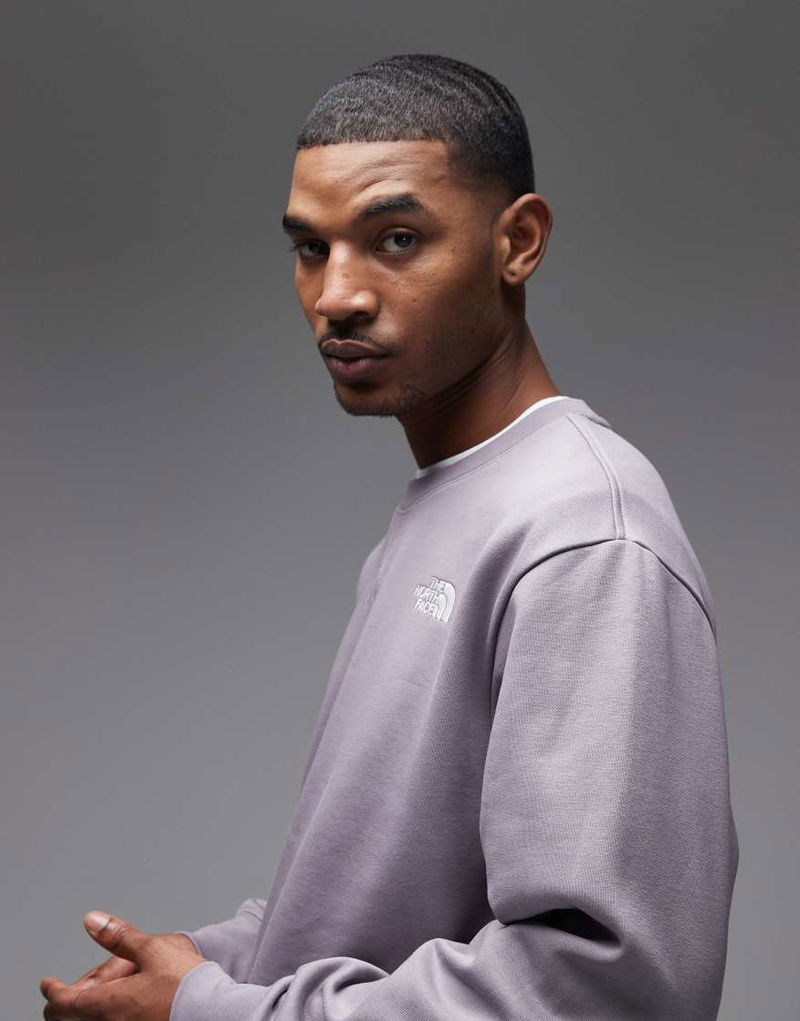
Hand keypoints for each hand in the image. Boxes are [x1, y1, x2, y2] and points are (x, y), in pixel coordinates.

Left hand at [40, 911, 205, 1019]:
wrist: (215, 1011)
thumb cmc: (186, 983)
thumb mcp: (153, 950)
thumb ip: (119, 937)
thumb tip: (91, 920)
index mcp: (109, 1005)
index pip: (64, 1005)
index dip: (52, 992)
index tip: (47, 984)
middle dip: (63, 1007)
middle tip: (61, 997)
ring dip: (82, 1015)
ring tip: (85, 1001)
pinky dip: (102, 1019)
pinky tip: (111, 1011)